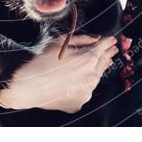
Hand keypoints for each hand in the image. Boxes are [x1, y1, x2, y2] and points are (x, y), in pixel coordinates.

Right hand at [0, 34, 118, 113]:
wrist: (27, 86)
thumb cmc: (41, 61)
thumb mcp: (60, 42)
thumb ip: (82, 39)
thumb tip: (97, 39)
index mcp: (88, 59)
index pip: (103, 48)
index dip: (109, 42)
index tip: (113, 40)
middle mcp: (91, 77)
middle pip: (103, 63)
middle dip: (107, 55)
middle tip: (112, 50)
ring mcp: (86, 92)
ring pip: (96, 78)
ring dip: (97, 70)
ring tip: (101, 63)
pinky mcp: (79, 103)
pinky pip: (85, 90)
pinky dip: (84, 84)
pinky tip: (79, 79)